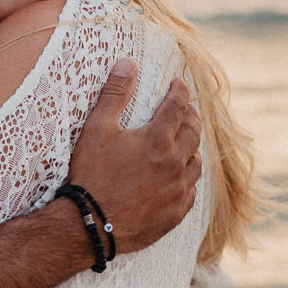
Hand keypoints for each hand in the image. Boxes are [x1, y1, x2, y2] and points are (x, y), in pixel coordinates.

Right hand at [65, 62, 200, 253]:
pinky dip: (187, 179)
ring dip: (191, 148)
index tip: (179, 83)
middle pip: (194, 131)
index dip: (179, 90)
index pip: (178, 105)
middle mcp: (175, 163)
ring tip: (185, 142)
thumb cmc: (92, 175)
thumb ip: (115, 94)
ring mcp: (178, 189)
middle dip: (191, 116)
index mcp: (158, 139)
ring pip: (196, 162)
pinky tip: (180, 177)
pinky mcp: (175, 212)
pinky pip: (191, 191)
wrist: (90, 225)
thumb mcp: (97, 129)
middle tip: (186, 110)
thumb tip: (128, 63)